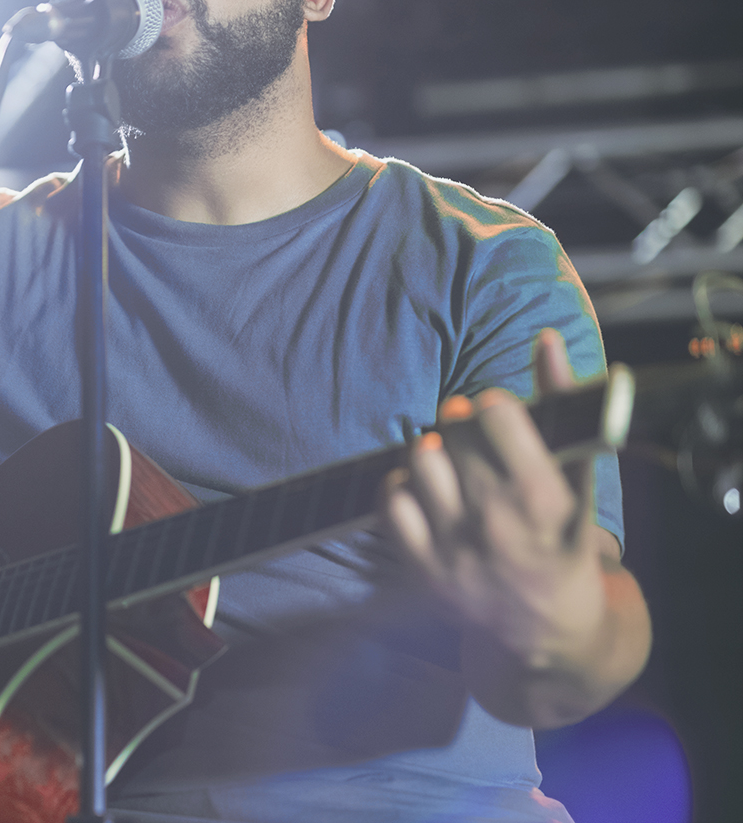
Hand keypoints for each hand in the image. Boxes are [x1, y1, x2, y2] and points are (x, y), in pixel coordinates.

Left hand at [381, 330, 648, 725]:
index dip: (494, 406)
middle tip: (473, 439)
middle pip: (454, 432)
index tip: (498, 414)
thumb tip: (544, 338)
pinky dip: (400, 485)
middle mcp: (495, 524)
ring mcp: (455, 547)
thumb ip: (564, 406)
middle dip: (463, 426)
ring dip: (430, 450)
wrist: (550, 633)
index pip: (496, 416)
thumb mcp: (580, 481)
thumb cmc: (566, 542)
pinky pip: (390, 501)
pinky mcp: (423, 567)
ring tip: (448, 461)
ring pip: (418, 459)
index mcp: (543, 500)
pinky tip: (422, 489)